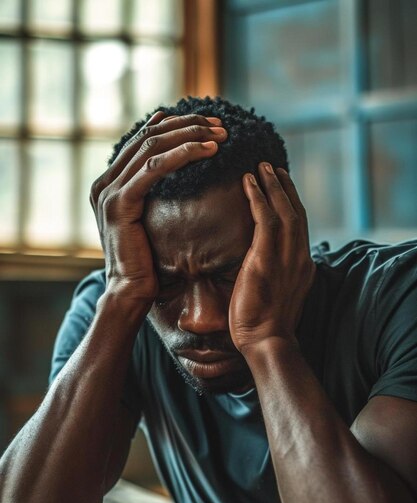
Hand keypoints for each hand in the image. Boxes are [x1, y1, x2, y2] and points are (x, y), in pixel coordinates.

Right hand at [89, 113, 226, 302]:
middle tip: (221, 125)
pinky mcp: (120, 204)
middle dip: (188, 125)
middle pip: (149, 136)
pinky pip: (154, 170)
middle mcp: (104, 182)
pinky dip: (182, 155)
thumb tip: (179, 178)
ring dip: (190, 136)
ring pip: (152, 147)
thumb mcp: (148, 222)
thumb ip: (153, 197)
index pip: (144, 139)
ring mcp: (109, 192)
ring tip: (221, 136)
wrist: (129, 292)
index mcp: (110, 183)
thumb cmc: (146, 263)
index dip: (176, 125)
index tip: (207, 122)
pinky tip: (207, 151)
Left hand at [229, 163, 315, 352]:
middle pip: (296, 212)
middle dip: (285, 188)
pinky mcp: (267, 257)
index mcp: (302, 265)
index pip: (300, 226)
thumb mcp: (275, 296)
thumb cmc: (264, 325)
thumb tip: (258, 268)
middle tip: (274, 167)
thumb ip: (273, 276)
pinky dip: (258, 197)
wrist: (267, 342)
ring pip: (284, 209)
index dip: (292, 203)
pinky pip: (265, 218)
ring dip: (273, 185)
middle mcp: (299, 256)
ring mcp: (287, 256)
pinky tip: (249, 181)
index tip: (283, 187)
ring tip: (262, 166)